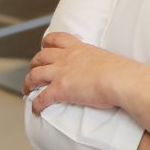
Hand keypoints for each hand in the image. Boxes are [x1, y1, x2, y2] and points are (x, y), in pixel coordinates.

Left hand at [24, 32, 149, 115]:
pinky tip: (36, 110)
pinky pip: (41, 98)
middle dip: (34, 64)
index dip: (46, 43)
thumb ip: (102, 63)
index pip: (56, 39)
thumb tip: (113, 70)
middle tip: (34, 72)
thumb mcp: (108, 60)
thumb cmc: (121, 72)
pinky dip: (36, 105)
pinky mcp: (60, 90)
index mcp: (78, 48)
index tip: (44, 47)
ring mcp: (61, 73)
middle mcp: (66, 58)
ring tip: (27, 91)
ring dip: (28, 83)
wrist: (121, 79)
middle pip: (40, 57)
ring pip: (34, 75)